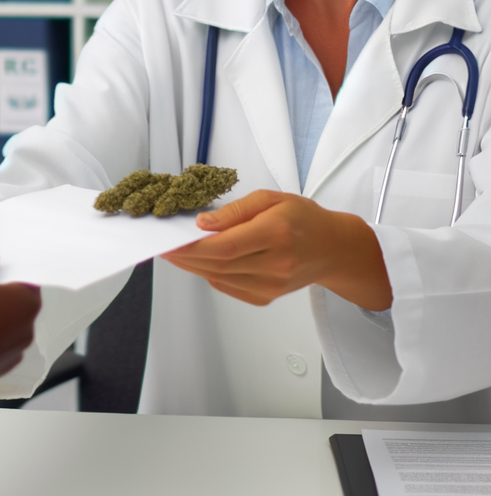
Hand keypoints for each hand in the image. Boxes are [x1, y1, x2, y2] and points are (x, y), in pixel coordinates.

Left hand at [161, 189, 391, 311]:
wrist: (333, 249)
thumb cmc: (303, 218)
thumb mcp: (271, 199)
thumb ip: (236, 210)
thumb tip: (203, 223)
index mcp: (276, 234)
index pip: (225, 246)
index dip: (192, 246)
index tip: (170, 240)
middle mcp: (275, 264)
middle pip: (218, 264)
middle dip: (185, 256)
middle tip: (163, 246)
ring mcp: (271, 285)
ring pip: (220, 278)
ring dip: (192, 266)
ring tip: (174, 253)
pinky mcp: (267, 296)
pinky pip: (228, 287)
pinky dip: (209, 275)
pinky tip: (198, 263)